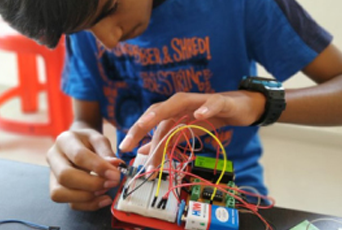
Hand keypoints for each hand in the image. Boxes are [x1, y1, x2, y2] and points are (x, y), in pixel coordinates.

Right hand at [46, 128, 123, 210]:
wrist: (79, 143)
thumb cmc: (89, 141)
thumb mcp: (100, 140)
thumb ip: (107, 152)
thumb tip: (117, 165)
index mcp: (65, 140)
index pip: (79, 156)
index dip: (98, 167)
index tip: (116, 174)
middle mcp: (53, 158)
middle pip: (65, 176)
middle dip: (92, 184)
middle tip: (112, 183)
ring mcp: (52, 175)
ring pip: (61, 193)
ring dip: (87, 196)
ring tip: (106, 190)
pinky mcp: (57, 189)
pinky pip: (69, 203)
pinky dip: (88, 205)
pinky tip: (103, 199)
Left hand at [119, 91, 265, 169]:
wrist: (238, 107)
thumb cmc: (209, 117)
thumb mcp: (185, 131)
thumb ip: (166, 139)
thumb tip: (144, 150)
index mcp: (174, 111)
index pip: (152, 121)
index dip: (137, 133)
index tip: (124, 148)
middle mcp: (183, 103)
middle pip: (159, 110)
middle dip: (142, 124)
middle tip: (129, 141)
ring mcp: (201, 100)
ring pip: (179, 102)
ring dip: (163, 112)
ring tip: (148, 122)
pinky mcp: (221, 101)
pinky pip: (213, 103)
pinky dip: (206, 108)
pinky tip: (199, 115)